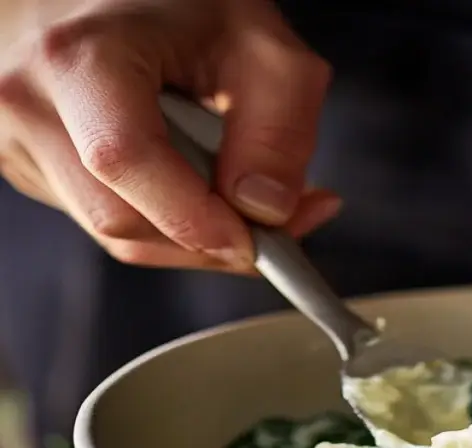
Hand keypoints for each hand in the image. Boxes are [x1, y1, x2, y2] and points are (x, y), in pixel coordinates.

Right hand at [0, 0, 339, 271]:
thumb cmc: (184, 6)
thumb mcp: (262, 49)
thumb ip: (280, 130)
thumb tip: (266, 210)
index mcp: (80, 58)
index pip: (126, 160)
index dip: (198, 216)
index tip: (261, 238)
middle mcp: (31, 102)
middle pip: (123, 219)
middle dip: (211, 237)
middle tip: (282, 221)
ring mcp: (20, 139)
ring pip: (116, 233)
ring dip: (194, 234)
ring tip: (244, 193)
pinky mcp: (31, 165)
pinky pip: (106, 221)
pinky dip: (167, 221)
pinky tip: (199, 185)